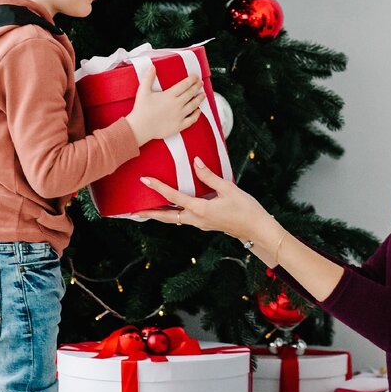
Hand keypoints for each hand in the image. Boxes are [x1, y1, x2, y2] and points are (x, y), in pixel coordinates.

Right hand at [124, 67, 206, 145]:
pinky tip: (198, 111)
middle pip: (191, 93)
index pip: (184, 85)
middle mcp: (177, 104)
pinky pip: (192, 120)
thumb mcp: (143, 91)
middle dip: (197, 87)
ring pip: (193, 105)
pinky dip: (197, 115)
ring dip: (199, 99)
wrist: (140, 127)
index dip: (192, 79)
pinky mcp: (179, 125)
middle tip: (200, 83)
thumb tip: (152, 67)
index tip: (195, 77)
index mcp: (169, 95)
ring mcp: (179, 115)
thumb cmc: (141, 110)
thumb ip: (148, 78)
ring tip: (203, 95)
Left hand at [135, 157, 284, 263]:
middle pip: (167, 216)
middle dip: (149, 213)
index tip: (145, 180)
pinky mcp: (205, 224)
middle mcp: (196, 219)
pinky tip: (171, 208)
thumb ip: (210, 176)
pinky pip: (183, 219)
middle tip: (132, 211)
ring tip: (146, 210)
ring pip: (174, 219)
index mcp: (200, 209)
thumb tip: (196, 162)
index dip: (158, 188)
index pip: (174, 197)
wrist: (257, 229)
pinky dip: (173, 213)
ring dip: (160, 214)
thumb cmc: (246, 209)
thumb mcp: (229, 188)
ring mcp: (200, 224)